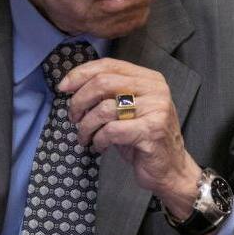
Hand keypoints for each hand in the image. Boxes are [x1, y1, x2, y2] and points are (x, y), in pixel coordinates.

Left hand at [58, 58, 200, 217]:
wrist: (170, 170)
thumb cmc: (142, 139)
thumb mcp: (127, 110)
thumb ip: (109, 93)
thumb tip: (71, 85)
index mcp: (149, 78)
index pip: (109, 64)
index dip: (81, 73)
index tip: (63, 87)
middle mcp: (155, 89)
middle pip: (103, 82)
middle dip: (80, 100)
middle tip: (73, 117)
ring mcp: (156, 109)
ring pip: (104, 108)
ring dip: (86, 125)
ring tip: (85, 136)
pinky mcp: (152, 131)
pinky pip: (112, 130)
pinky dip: (99, 139)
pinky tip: (100, 146)